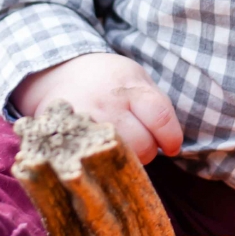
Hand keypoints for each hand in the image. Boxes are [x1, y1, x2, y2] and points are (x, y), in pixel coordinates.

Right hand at [13, 53, 182, 163]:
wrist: (62, 73)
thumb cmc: (109, 79)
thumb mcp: (137, 79)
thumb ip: (156, 106)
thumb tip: (172, 142)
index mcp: (129, 86)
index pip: (160, 117)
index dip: (171, 138)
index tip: (172, 146)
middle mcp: (107, 104)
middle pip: (142, 145)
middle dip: (148, 149)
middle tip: (142, 142)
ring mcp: (86, 123)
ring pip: (120, 159)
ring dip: (127, 158)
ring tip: (121, 145)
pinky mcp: (69, 138)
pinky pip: (95, 162)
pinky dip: (104, 161)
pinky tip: (102, 150)